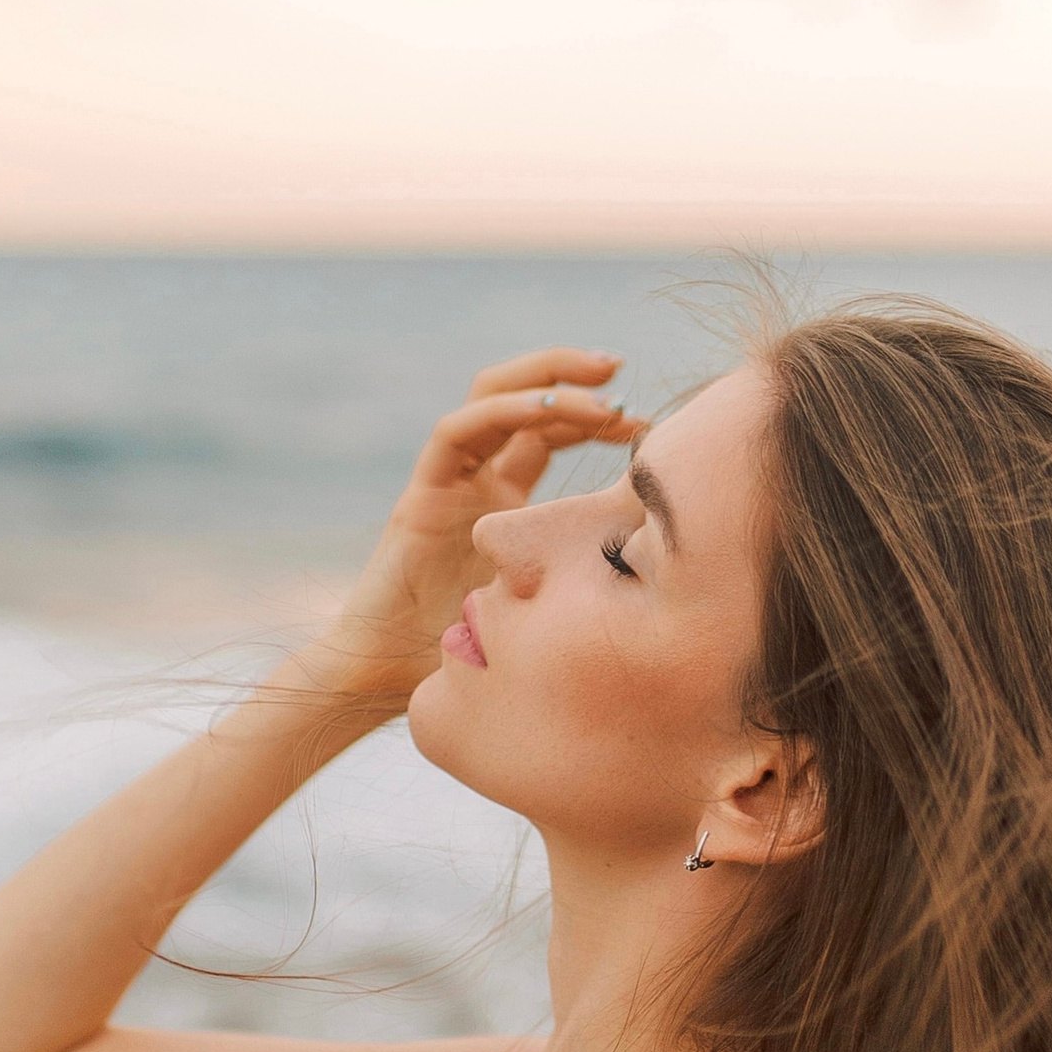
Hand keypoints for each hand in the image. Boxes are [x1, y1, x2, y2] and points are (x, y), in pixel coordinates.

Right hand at [293, 346, 638, 713]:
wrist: (389, 681)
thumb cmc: (472, 657)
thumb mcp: (550, 606)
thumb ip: (586, 580)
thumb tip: (662, 575)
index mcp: (504, 503)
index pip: (549, 435)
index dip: (595, 417)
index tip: (646, 421)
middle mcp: (475, 482)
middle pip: (522, 402)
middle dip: (572, 378)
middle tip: (619, 370)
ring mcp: (447, 483)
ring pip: (492, 398)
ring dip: (546, 382)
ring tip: (600, 384)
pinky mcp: (421, 494)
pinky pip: (459, 431)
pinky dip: (505, 410)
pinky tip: (551, 409)